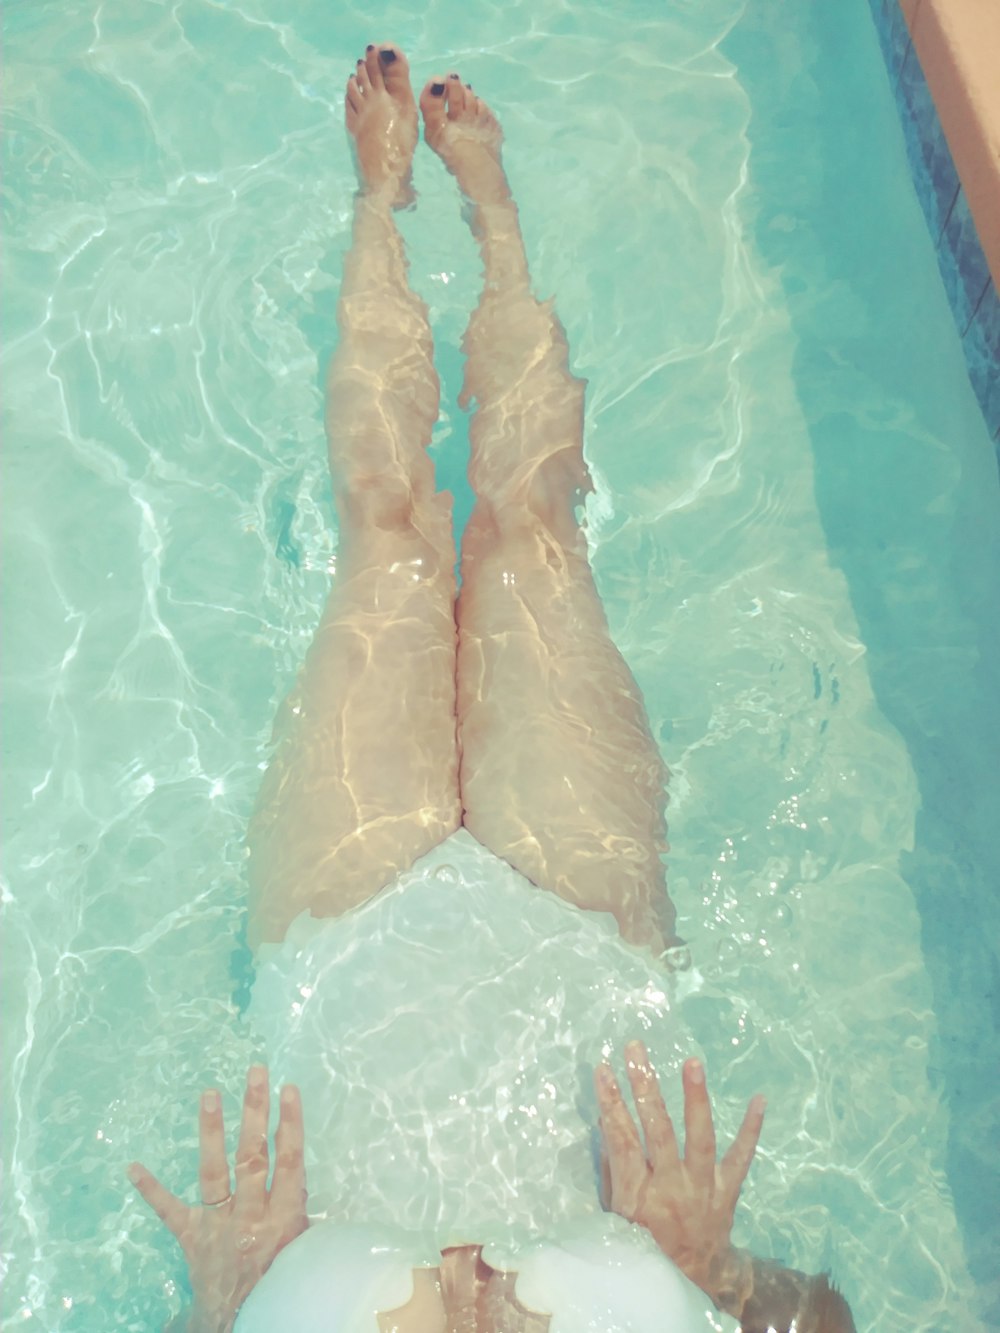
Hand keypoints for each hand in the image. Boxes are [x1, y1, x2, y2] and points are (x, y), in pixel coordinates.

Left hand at [129, 1065, 307, 1332]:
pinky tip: (133, 1167)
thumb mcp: (304, 1250)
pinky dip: (151, 1190)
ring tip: (209, 1094)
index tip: (288, 1089)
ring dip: (212, 1131)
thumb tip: (298, 1178)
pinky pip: (170, 1212)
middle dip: (255, 1112)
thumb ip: (300, 1215)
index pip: (290, 1162)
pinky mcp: (192, 1238)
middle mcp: (250, 1218)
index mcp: (284, 1220)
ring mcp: (218, 1226)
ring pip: (215, 1173)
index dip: (291, 1125)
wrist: (240, 1323)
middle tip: (255, 1073)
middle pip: (253, 1157)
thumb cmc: (281, 1286)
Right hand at [595, 1041, 764, 1295]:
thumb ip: (614, 1166)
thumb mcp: (616, 1213)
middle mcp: (671, 1189)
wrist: (690, 1279)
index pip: (621, 1140)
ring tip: (692, 1062)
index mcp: (638, 1196)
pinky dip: (752, 1130)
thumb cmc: (643, 1243)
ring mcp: (703, 1188)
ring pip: (700, 1139)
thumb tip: (606, 1117)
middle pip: (658, 1131)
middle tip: (637, 1049)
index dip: (611, 1104)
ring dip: (696, 1099)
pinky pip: (741, 1158)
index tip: (604, 1068)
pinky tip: (760, 1099)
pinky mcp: (728, 1190)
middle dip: (645, 1087)